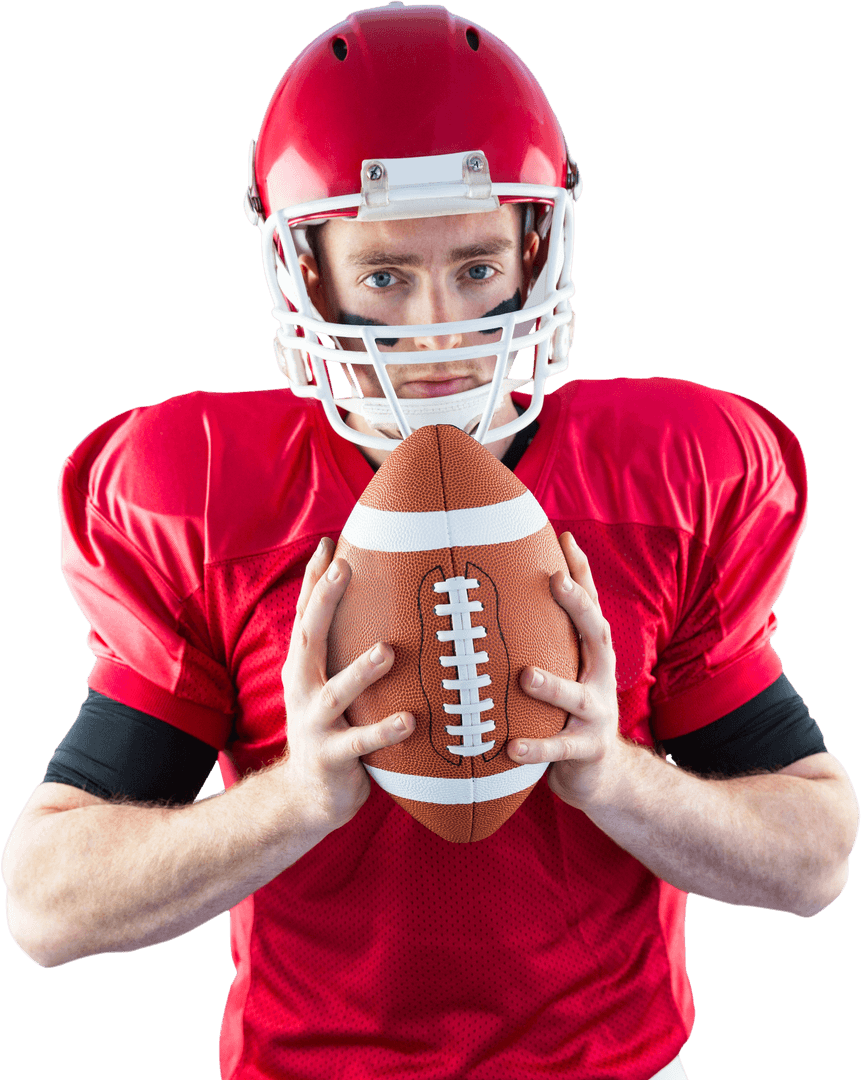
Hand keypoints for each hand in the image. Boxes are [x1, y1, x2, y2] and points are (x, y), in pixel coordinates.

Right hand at [281, 537, 414, 829]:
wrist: (306, 797)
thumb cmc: (332, 730)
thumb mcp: (331, 687)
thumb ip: (347, 654)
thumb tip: (387, 609)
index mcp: (303, 669)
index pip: (305, 616)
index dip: (314, 580)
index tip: (329, 544)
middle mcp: (301, 690)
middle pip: (308, 638)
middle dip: (323, 602)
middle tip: (344, 570)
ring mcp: (313, 724)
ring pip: (335, 693)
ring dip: (360, 671)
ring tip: (388, 651)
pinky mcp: (332, 758)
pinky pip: (362, 743)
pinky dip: (384, 731)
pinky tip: (410, 720)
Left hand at [507, 532, 623, 810]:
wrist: (599, 774)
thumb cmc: (569, 712)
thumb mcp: (566, 670)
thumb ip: (546, 638)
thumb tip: (511, 589)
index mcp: (592, 656)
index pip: (590, 607)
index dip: (581, 573)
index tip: (565, 538)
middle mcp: (600, 678)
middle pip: (597, 635)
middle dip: (580, 606)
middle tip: (556, 582)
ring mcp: (598, 716)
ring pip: (576, 697)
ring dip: (552, 685)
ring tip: (525, 674)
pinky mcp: (586, 752)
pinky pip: (560, 749)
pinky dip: (537, 748)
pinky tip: (511, 746)